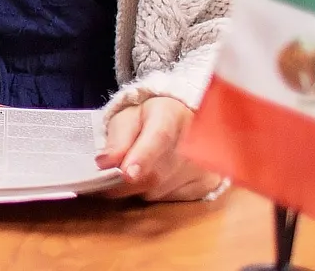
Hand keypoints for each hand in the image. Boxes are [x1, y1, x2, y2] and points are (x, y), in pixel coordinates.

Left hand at [95, 96, 222, 200]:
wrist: (181, 120)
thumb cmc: (149, 119)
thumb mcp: (127, 119)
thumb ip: (117, 140)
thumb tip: (105, 163)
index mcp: (171, 114)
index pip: (159, 138)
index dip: (142, 158)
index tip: (126, 174)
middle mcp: (197, 140)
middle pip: (158, 173)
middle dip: (128, 181)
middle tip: (109, 180)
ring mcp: (207, 165)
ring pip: (161, 190)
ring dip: (141, 187)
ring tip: (137, 170)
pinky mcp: (210, 183)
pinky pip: (172, 199)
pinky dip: (157, 192)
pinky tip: (157, 177)